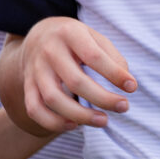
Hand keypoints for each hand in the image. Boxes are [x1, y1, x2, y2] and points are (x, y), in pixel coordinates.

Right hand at [11, 17, 135, 133]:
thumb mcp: (94, 36)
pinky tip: (74, 125)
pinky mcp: (28, 85)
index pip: (93, 56)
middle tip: (124, 107)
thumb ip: (111, 56)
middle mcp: (49, 51)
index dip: (114, 74)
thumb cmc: (74, 40)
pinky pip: (35, 109)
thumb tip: (126, 83)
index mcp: (69, 33)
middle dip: (102, 98)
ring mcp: (35, 70)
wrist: (38, 36)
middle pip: (75, 81)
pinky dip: (53, 123)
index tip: (132, 87)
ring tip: (103, 121)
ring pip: (53, 99)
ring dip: (80, 115)